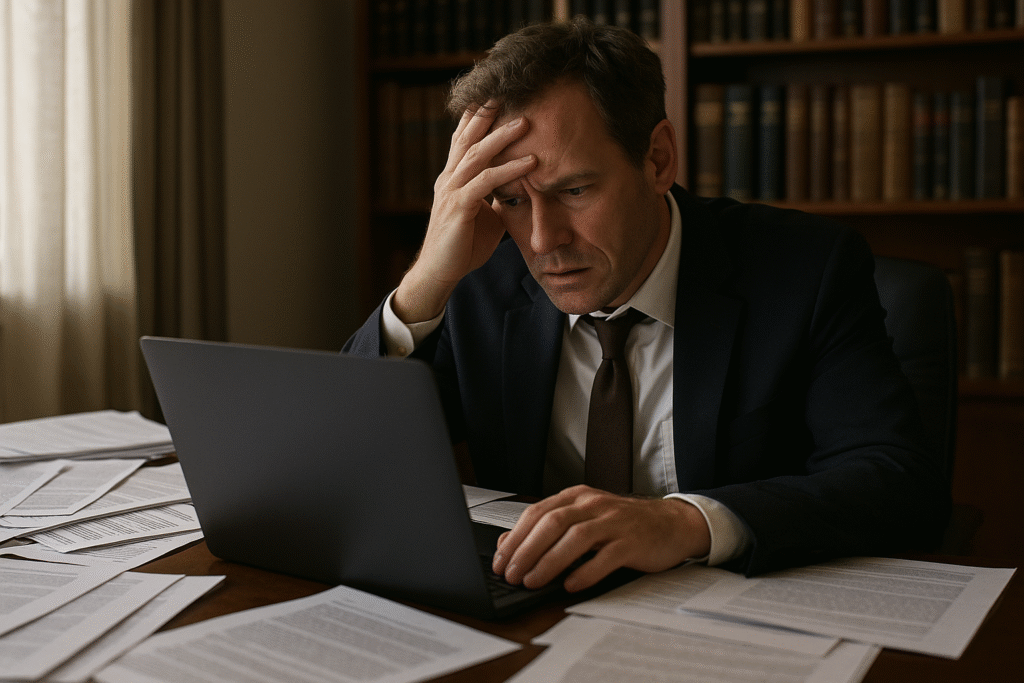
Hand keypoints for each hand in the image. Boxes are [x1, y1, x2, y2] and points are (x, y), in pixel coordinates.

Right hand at [392, 102, 537, 322]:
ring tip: (527, 122)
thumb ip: (495, 197)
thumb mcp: (483, 215)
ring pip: (477, 154)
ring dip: (503, 136)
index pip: (464, 139)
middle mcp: (449, 179)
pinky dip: (509, 170)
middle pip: (468, 137)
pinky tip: (530, 161)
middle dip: (487, 113)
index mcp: (453, 178)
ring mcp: (451, 191)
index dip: (477, 117)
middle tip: (509, 91)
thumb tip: (516, 187)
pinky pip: (486, 182)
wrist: (440, 272)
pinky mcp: (459, 208)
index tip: (495, 95)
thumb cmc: (462, 246)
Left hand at [491, 485, 711, 592]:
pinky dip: (586, 572)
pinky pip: (606, 557)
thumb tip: (507, 543)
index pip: (537, 513)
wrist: (672, 523)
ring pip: (575, 538)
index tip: (500, 561)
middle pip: (552, 523)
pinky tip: (571, 585)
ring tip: (533, 581)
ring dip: (549, 562)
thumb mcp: (584, 519)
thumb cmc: (623, 524)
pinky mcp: (633, 542)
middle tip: (511, 574)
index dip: (515, 537)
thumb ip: (548, 528)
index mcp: (577, 497)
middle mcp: (593, 505)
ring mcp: (614, 522)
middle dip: (526, 550)